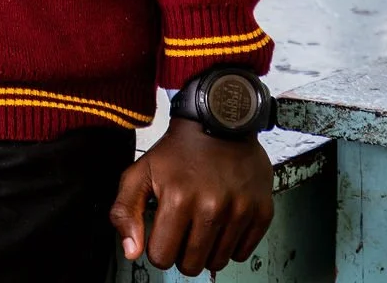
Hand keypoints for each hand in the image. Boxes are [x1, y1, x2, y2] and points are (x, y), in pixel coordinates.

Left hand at [110, 116, 273, 276]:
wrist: (219, 119)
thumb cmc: (180, 149)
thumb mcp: (141, 171)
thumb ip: (125, 211)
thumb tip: (131, 252)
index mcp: (178, 198)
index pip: (162, 257)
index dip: (159, 247)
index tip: (164, 230)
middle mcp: (211, 207)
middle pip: (191, 266)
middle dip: (182, 252)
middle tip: (184, 227)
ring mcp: (239, 210)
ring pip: (217, 263)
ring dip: (207, 249)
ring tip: (202, 221)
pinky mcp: (261, 211)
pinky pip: (242, 253)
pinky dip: (231, 244)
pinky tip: (223, 221)